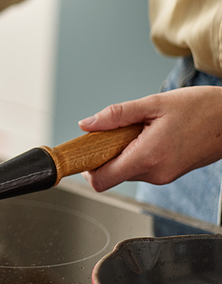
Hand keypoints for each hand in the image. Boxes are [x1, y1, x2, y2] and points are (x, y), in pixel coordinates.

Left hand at [78, 86, 221, 190]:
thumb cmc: (201, 108)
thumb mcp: (153, 103)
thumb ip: (116, 115)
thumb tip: (86, 125)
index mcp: (147, 157)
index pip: (102, 180)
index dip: (86, 168)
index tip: (82, 151)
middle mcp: (155, 173)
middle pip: (111, 174)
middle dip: (104, 154)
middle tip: (113, 130)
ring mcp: (164, 176)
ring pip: (126, 171)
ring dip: (121, 152)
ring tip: (138, 129)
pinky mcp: (170, 174)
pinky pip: (141, 168)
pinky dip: (135, 153)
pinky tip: (147, 135)